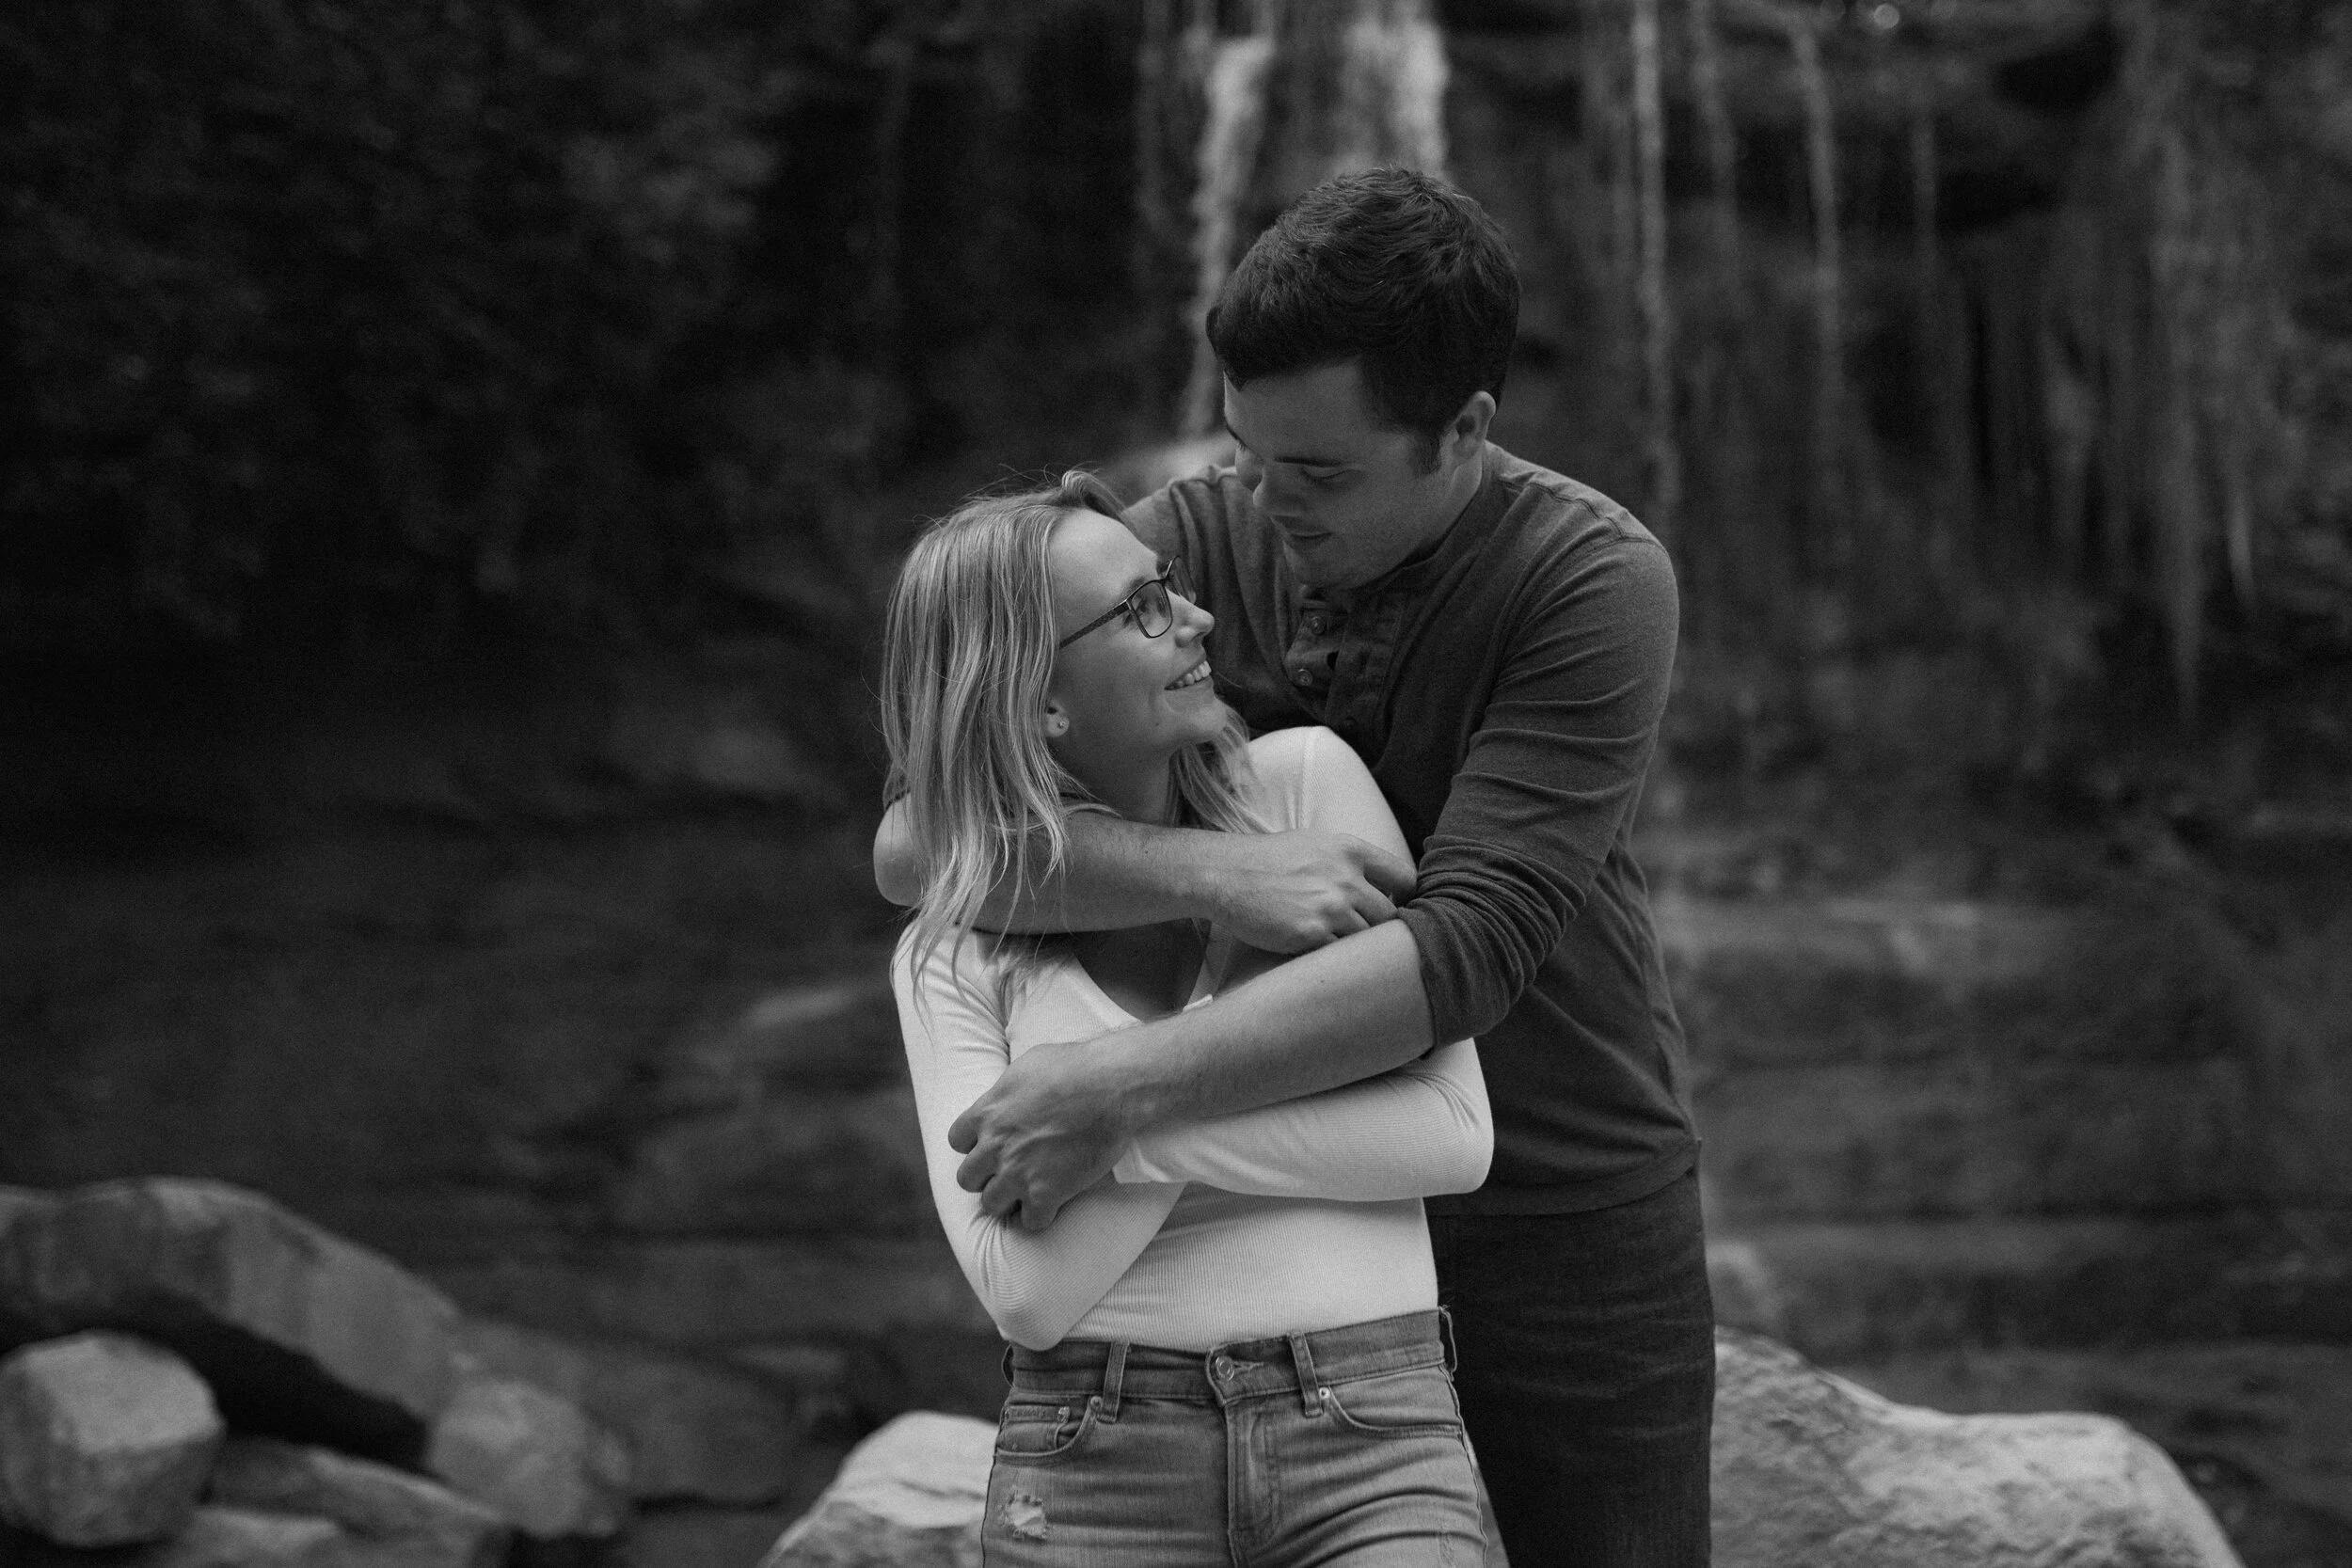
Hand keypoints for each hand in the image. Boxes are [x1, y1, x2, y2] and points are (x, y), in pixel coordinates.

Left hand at [949, 1039, 1133, 1231]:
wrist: (1110, 1088)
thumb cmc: (1073, 1067)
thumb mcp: (1026, 1066)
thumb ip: (1007, 1090)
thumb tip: (1007, 1097)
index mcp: (987, 1114)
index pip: (956, 1141)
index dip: (974, 1145)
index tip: (991, 1145)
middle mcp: (995, 1147)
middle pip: (967, 1179)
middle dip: (985, 1176)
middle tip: (1006, 1171)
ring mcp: (1018, 1173)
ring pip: (991, 1204)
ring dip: (1007, 1198)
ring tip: (1026, 1192)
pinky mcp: (1046, 1193)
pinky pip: (1030, 1222)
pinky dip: (1040, 1215)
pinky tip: (1051, 1204)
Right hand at [1207, 830, 1416, 952]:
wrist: (1224, 875)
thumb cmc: (1268, 860)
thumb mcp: (1316, 844)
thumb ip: (1350, 862)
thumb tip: (1384, 885)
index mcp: (1350, 850)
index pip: (1406, 878)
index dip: (1406, 898)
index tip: (1395, 909)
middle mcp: (1345, 877)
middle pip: (1390, 915)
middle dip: (1379, 928)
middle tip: (1363, 935)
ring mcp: (1329, 906)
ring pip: (1367, 938)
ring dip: (1355, 945)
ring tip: (1339, 945)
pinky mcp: (1310, 934)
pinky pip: (1339, 953)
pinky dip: (1333, 956)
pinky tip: (1319, 951)